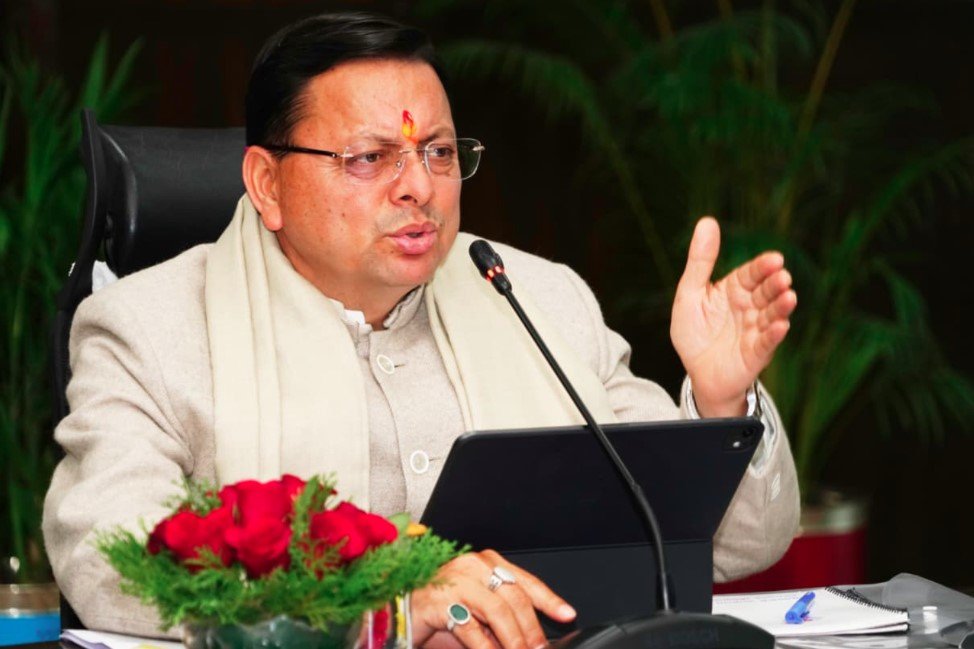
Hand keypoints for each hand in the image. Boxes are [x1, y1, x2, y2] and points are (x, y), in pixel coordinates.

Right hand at [411, 550, 575, 648]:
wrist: (397, 611)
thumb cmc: (438, 609)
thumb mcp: (477, 610)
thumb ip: (502, 617)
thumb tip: (532, 636)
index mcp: (485, 563)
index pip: (525, 580)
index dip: (549, 599)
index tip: (567, 614)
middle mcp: (472, 566)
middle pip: (515, 598)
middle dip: (532, 630)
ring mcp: (455, 580)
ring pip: (498, 611)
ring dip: (514, 640)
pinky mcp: (439, 600)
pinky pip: (472, 628)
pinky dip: (487, 647)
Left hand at [670, 217, 796, 416]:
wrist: (697, 372)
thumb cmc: (694, 331)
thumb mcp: (690, 293)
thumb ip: (700, 261)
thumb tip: (707, 221)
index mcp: (734, 290)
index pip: (751, 274)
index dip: (762, 267)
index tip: (774, 259)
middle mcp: (750, 307)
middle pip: (766, 292)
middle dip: (775, 284)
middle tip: (782, 276)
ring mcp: (756, 330)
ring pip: (772, 314)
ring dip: (781, 306)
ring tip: (789, 297)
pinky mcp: (756, 353)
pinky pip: (767, 342)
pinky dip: (774, 334)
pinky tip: (780, 326)